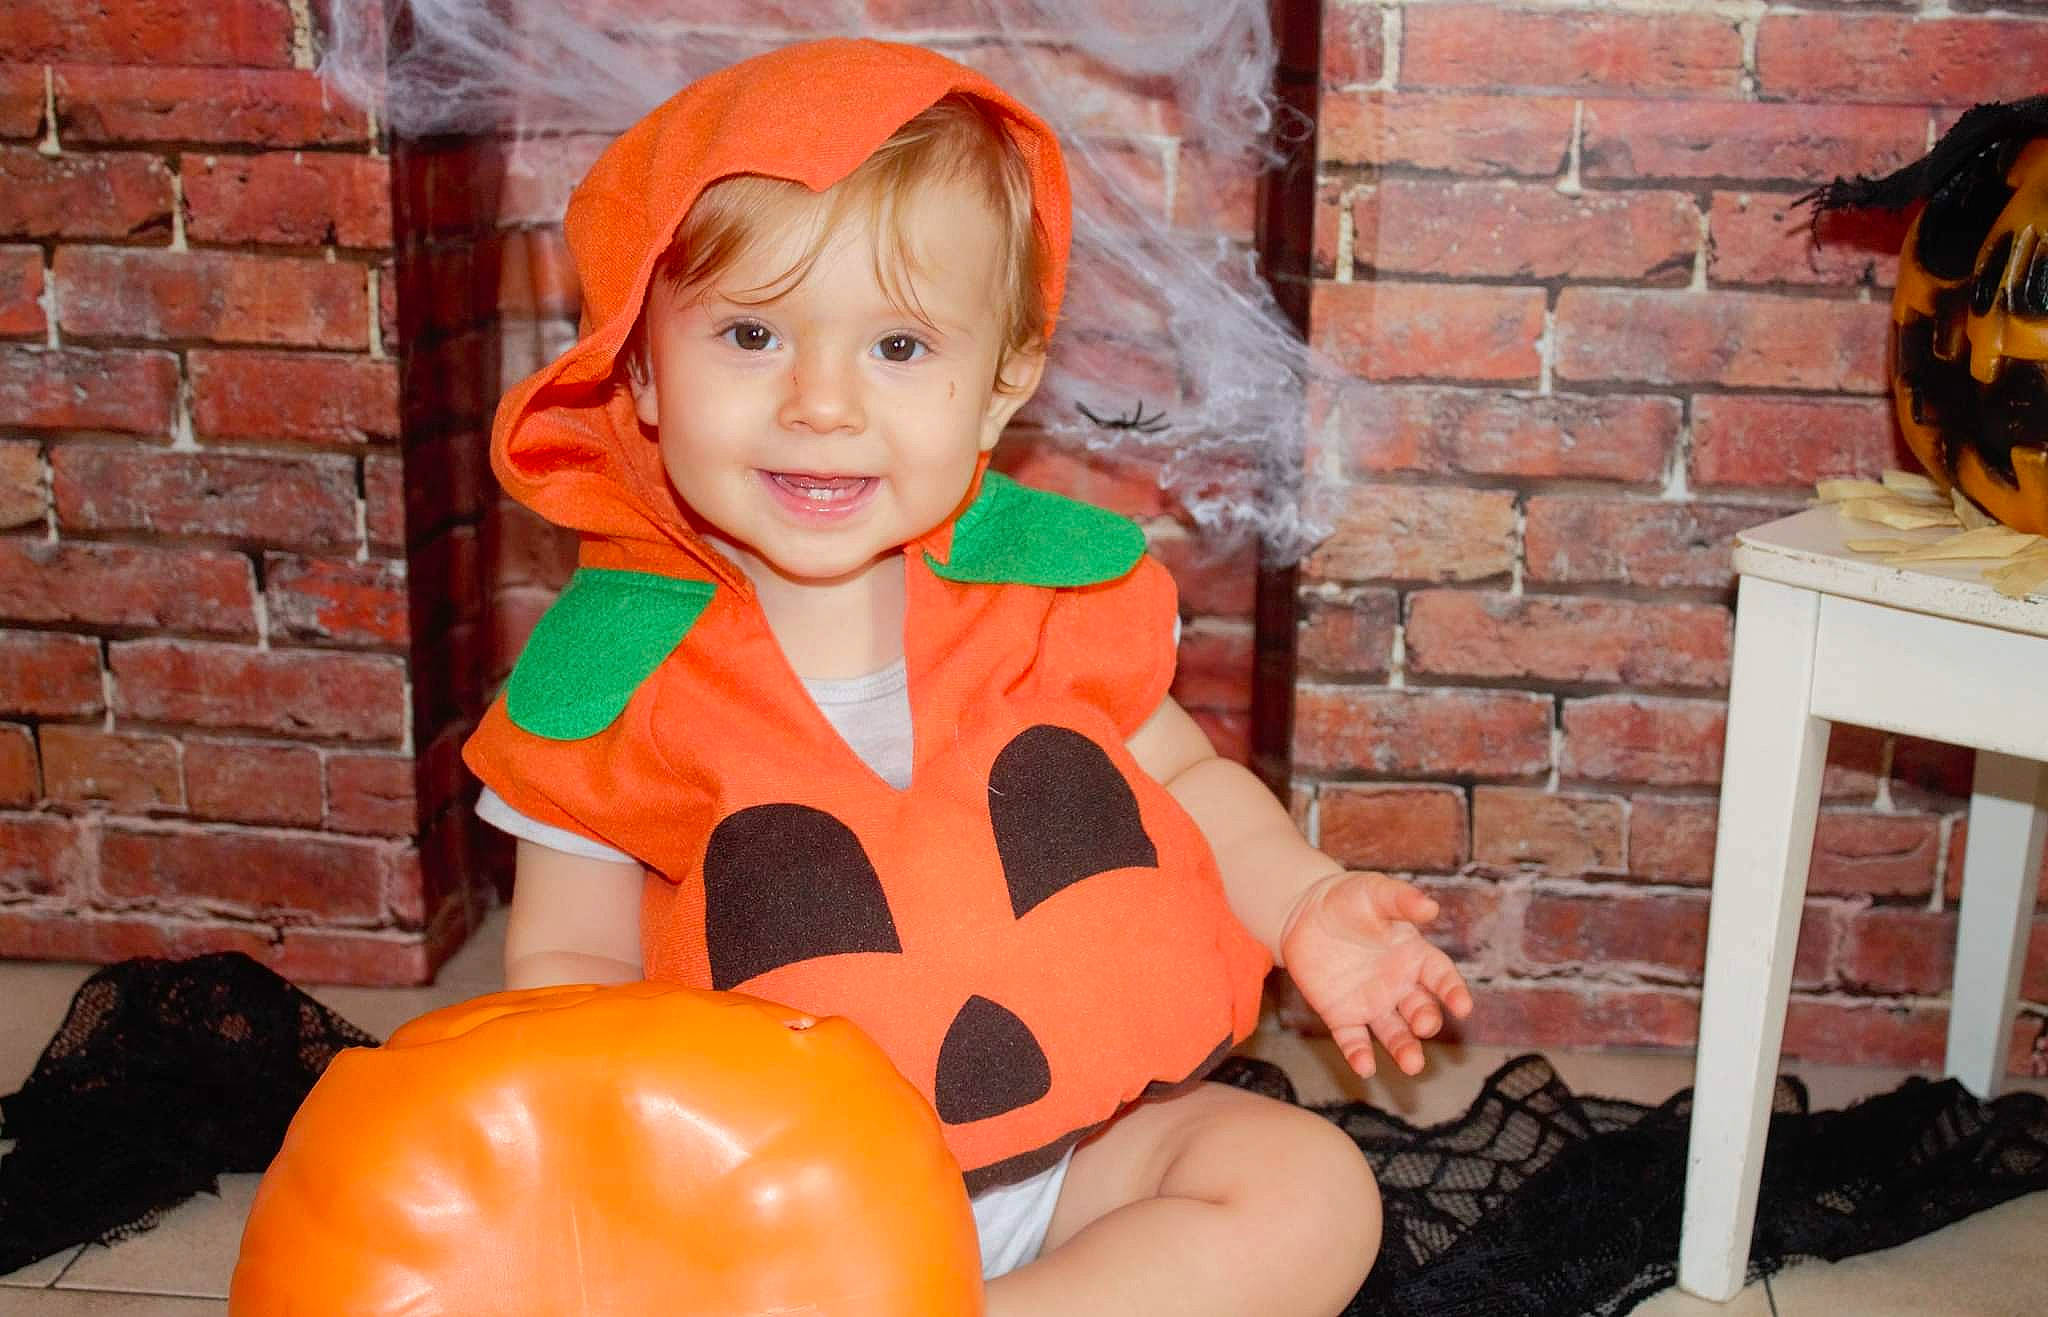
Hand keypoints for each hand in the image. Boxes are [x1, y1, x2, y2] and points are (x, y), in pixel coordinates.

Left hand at [1277, 871, 1473, 1078]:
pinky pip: (1353, 1039)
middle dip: (1426, 1021)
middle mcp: (1399, 986)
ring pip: (1394, 1033)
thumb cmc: (1349, 899)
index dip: (1453, 990)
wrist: (1305, 913)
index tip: (1462, 1006)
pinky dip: (1359, 1054)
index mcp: (1414, 956)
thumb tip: (1431, 907)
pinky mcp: (1342, 1015)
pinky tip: (1364, 1067)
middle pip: (1420, 1009)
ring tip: (1412, 1065)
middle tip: (1425, 1027)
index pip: (1441, 976)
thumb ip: (1401, 900)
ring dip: (1404, 1049)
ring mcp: (1371, 1003)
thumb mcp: (1375, 892)